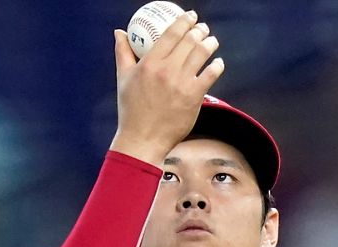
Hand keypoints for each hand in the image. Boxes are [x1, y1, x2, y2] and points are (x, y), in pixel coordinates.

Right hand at [109, 11, 224, 164]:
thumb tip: (120, 32)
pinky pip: (211, 75)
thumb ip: (123, 53)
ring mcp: (182, 84)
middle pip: (189, 41)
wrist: (143, 139)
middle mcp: (167, 71)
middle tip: (202, 29)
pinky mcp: (194, 97)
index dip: (184, 20)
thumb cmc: (131, 109)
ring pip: (202, 54)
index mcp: (150, 63)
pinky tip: (217, 63)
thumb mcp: (123, 78)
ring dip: (210, 44)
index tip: (190, 16)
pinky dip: (217, 66)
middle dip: (200, 30)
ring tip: (212, 41)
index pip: (171, 33)